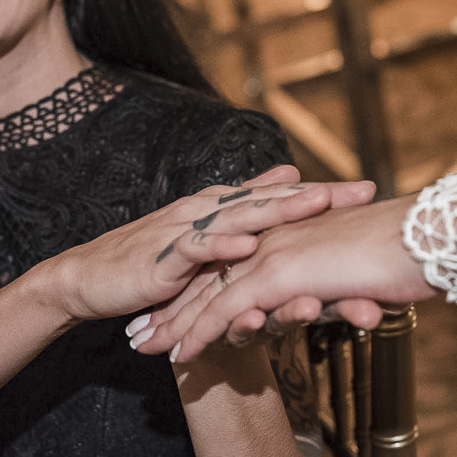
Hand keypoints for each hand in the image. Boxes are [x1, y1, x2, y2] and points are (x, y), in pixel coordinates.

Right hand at [48, 165, 377, 323]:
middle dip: (316, 196)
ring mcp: (185, 232)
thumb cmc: (152, 261)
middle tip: (359, 191)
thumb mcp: (204, 237)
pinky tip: (249, 246)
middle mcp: (208, 212)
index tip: (367, 191)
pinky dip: (221, 247)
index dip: (322, 193)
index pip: (277, 197)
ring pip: (239, 219)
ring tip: (318, 204)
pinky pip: (196, 252)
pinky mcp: (164, 259)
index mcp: (221, 209)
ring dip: (279, 212)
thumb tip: (289, 177)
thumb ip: (245, 209)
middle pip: (269, 200)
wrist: (90, 279)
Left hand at [131, 192, 438, 361]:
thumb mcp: (359, 265)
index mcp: (288, 230)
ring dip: (174, 322)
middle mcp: (273, 236)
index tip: (176, 303)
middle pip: (209, 275)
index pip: (234, 260)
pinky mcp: (277, 274)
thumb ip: (341, 275)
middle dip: (173, 304)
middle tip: (143, 328)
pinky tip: (180, 355)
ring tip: (145, 345)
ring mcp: (271, 253)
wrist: (421, 237)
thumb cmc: (403, 252)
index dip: (203, 283)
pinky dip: (199, 333)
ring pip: (208, 293)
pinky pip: (227, 309)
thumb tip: (347, 291)